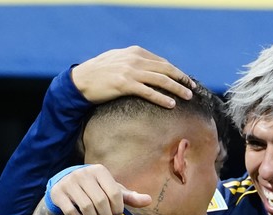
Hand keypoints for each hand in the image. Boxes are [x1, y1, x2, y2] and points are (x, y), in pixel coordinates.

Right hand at [51, 164, 152, 214]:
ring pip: (86, 208)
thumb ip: (129, 197)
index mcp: (100, 170)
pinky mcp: (58, 193)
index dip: (118, 209)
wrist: (65, 184)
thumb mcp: (111, 190)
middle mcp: (83, 173)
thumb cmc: (95, 190)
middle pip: (100, 202)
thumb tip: (149, 200)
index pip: (115, 193)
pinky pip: (72, 212)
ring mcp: (69, 182)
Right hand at [72, 46, 194, 108]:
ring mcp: (130, 71)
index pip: (161, 61)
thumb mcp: (118, 60)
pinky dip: (162, 98)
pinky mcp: (124, 84)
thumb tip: (148, 68)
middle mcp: (135, 59)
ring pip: (160, 80)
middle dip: (181, 78)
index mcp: (135, 52)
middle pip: (165, 69)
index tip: (185, 79)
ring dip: (177, 88)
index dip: (175, 71)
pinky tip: (171, 104)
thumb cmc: (98, 73)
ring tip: (187, 96)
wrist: (80, 80)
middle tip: (192, 88)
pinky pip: (148, 92)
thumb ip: (133, 61)